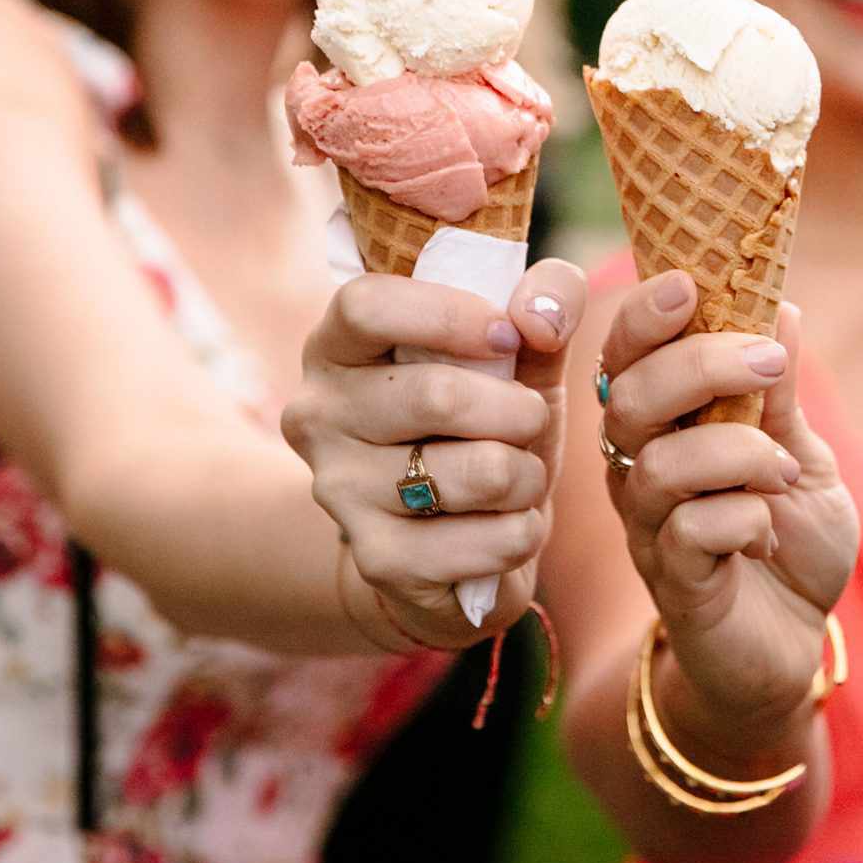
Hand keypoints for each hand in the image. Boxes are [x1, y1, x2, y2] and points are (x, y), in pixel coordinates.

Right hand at [282, 258, 583, 650]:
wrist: (450, 545)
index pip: (365, 307)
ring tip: (516, 476)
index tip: (508, 335)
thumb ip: (544, 302)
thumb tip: (540, 315)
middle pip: (438, 395)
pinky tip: (505, 527)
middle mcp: (318, 415)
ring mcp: (340, 491)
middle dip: (519, 410)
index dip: (449, 315)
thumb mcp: (518, 353)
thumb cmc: (481, 425)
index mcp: (337, 346)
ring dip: (528, 474)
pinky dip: (524, 531)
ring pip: (480, 471)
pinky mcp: (378, 559)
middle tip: (529, 420)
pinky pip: (491, 539)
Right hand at [598, 271, 858, 742]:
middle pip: (631, 396)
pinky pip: (692, 532)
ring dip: (735, 450)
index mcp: (659, 422)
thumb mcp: (798, 453)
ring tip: (783, 470)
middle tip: (770, 363)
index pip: (624, 353)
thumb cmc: (785, 539)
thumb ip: (779, 393)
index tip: (690, 283)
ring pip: (659, 464)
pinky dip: (744, 517)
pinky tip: (767, 531)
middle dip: (701, 365)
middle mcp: (636, 467)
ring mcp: (649, 528)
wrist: (791, 645)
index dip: (644, 314)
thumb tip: (780, 306)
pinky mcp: (675, 584)